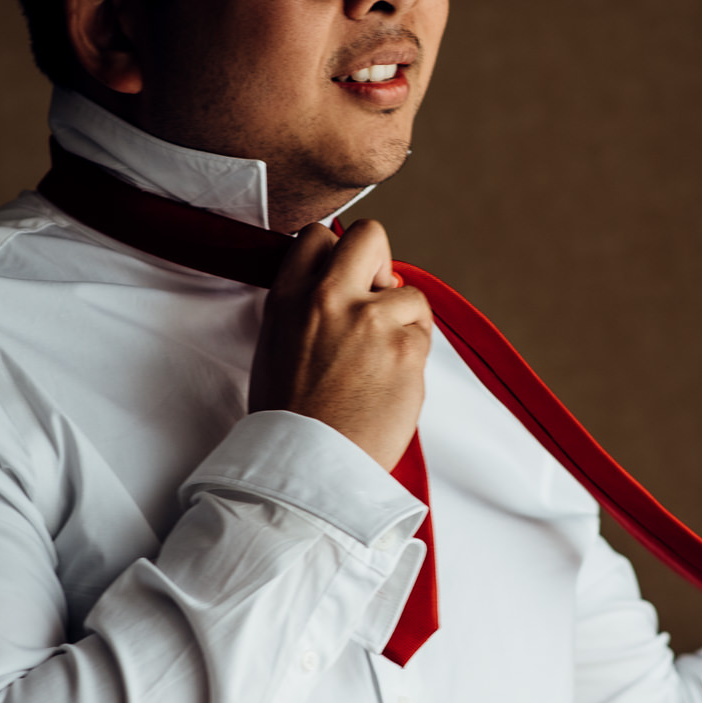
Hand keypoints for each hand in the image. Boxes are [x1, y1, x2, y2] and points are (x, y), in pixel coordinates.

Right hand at [248, 220, 432, 470]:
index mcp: (288, 299)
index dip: (338, 256)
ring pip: (410, 294)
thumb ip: (307, 308)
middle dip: (380, 261)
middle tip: (378, 296)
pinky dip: (413, 355)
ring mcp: (370, 321)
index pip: (316, 236)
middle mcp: (328, 300)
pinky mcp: (406, 348)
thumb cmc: (292, 417)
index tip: (346, 281)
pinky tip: (390, 383)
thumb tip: (351, 286)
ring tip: (379, 363)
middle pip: (370, 236)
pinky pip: (424, 333)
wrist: (309, 466)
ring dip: (404, 321)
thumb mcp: (276, 346)